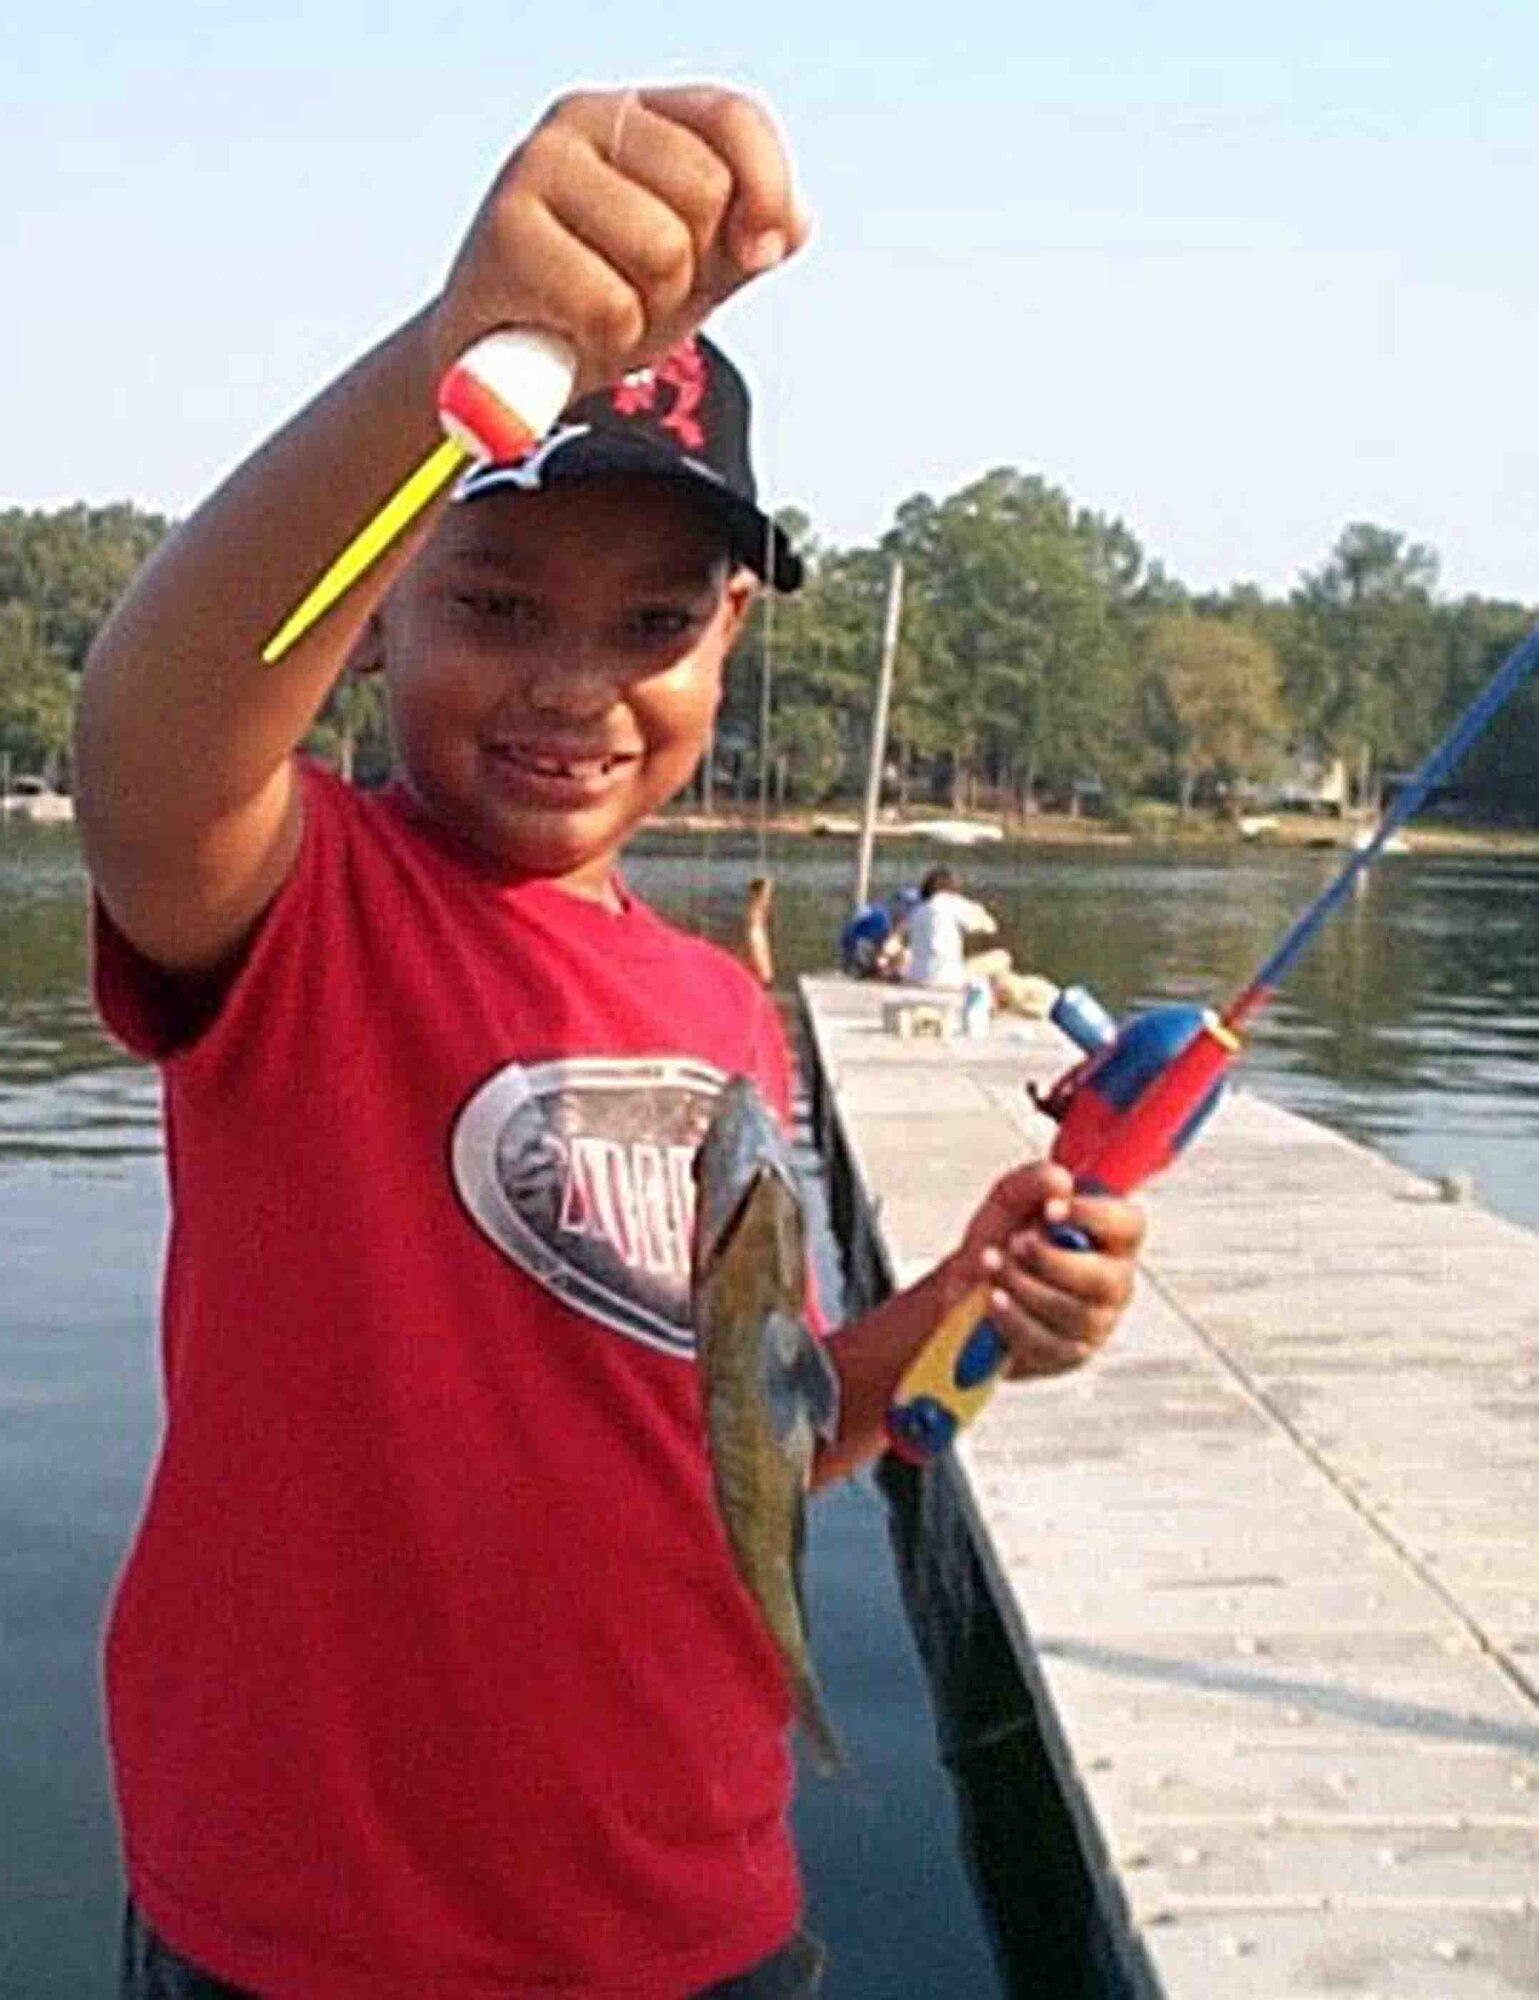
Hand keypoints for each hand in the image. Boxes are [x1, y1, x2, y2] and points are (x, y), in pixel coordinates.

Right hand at [431, 84, 808, 394]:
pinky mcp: (504, 230)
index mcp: (641, 114)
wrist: (502, 367)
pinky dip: (608, 340)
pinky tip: (571, 330)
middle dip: (693, 268)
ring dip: (650, 310)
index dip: (768, 191)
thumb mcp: (694, 269)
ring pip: (663, 248)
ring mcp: (538, 166)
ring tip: (608, 312)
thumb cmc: (600, 304)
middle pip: (706, 190)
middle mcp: (585, 118)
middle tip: (646, 291)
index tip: (760, 254)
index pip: (735, 118)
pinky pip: (611, 304)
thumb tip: (797, 224)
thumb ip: (749, 238)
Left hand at [944, 1162, 1144, 1378]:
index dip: (1095, 1216)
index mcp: (1112, 1236)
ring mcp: (1096, 1322)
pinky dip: (1015, 1319)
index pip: (1128, 1225)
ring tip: (991, 1264)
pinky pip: (1050, 1344)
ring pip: (1075, 1314)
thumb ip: (1033, 1181)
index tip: (1050, 1210)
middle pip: (1105, 1279)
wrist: (968, 1289)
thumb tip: (1060, 1182)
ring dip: (1024, 1287)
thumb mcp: (1010, 1200)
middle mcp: (1114, 1281)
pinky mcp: (1070, 1354)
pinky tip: (993, 1299)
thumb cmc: (1003, 1238)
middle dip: (1051, 1261)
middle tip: (1014, 1242)